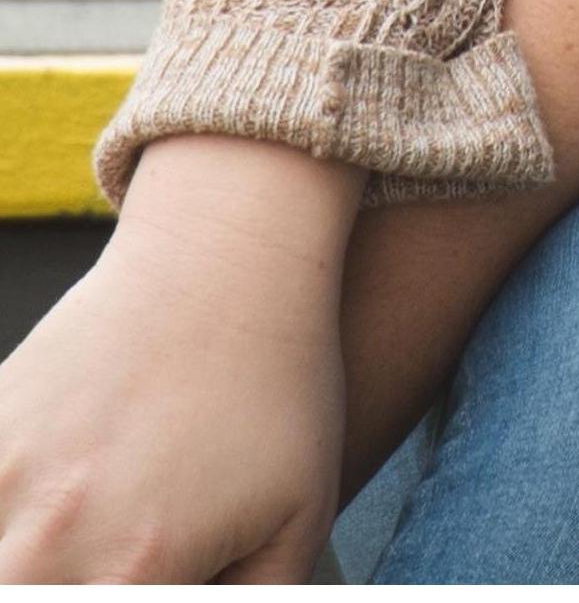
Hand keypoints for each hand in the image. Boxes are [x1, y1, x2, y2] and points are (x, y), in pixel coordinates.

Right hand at [0, 139, 359, 583]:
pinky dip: (9, 512)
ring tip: (82, 528)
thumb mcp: (299, 514)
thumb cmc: (277, 388)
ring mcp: (3, 482)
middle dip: (69, 583)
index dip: (132, 602)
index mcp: (133, 573)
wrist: (226, 260)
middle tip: (114, 558)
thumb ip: (255, 600)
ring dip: (31, 557)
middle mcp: (53, 540)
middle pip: (30, 594)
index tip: (144, 582)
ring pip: (1, 565)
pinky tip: (43, 505)